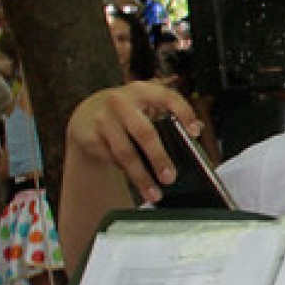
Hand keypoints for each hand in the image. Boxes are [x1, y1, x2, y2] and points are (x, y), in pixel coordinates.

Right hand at [64, 81, 205, 204]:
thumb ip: (170, 115)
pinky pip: (111, 159)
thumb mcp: (146, 106)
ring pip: (125, 153)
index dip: (183, 113)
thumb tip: (197, 129)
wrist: (87, 113)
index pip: (167, 97)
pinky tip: (135, 180)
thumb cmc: (127, 112)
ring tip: (154, 193)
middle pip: (144, 132)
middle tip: (170, 178)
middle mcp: (121, 102)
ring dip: (141, 176)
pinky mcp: (89, 136)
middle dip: (158, 157)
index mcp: (142, 91)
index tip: (195, 134)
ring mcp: (102, 119)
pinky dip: (124, 171)